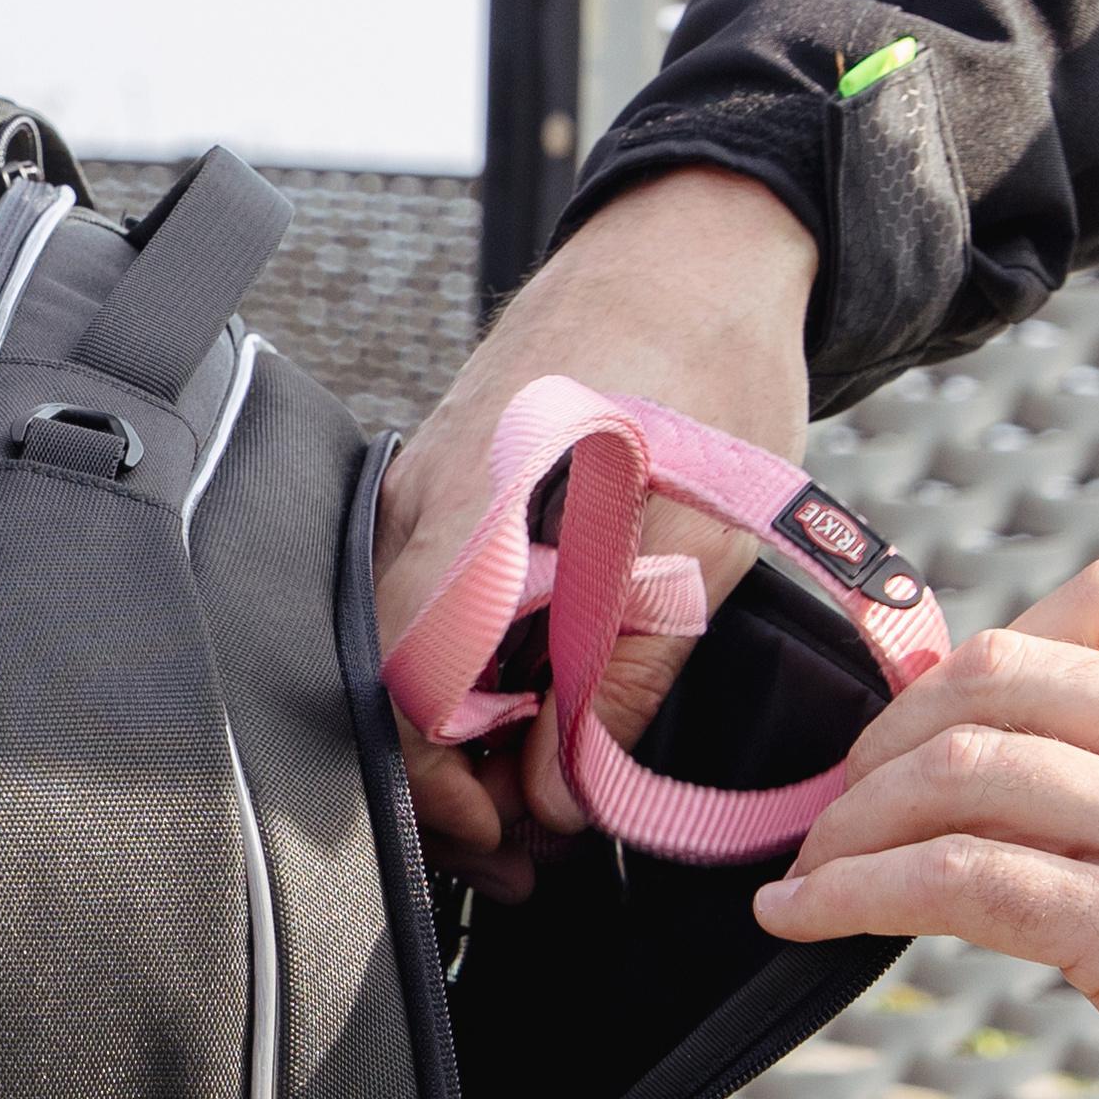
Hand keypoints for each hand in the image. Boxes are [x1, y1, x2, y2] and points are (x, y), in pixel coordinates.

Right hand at [378, 167, 816, 897]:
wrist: (701, 242)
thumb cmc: (706, 362)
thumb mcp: (702, 537)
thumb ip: (629, 673)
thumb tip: (568, 795)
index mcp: (471, 512)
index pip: (405, 689)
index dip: (440, 787)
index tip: (505, 841)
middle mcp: (422, 503)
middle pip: (393, 686)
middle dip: (449, 790)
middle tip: (528, 857)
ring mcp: (428, 491)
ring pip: (409, 653)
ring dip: (462, 742)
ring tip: (535, 801)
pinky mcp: (453, 486)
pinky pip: (432, 606)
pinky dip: (470, 678)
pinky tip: (527, 709)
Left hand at [753, 557, 1098, 1098]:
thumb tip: (1035, 774)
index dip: (988, 646)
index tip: (931, 720)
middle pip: (1003, 673)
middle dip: (889, 734)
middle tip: (842, 799)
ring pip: (962, 768)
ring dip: (852, 820)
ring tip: (814, 865)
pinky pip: (957, 881)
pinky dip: (853, 892)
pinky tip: (807, 916)